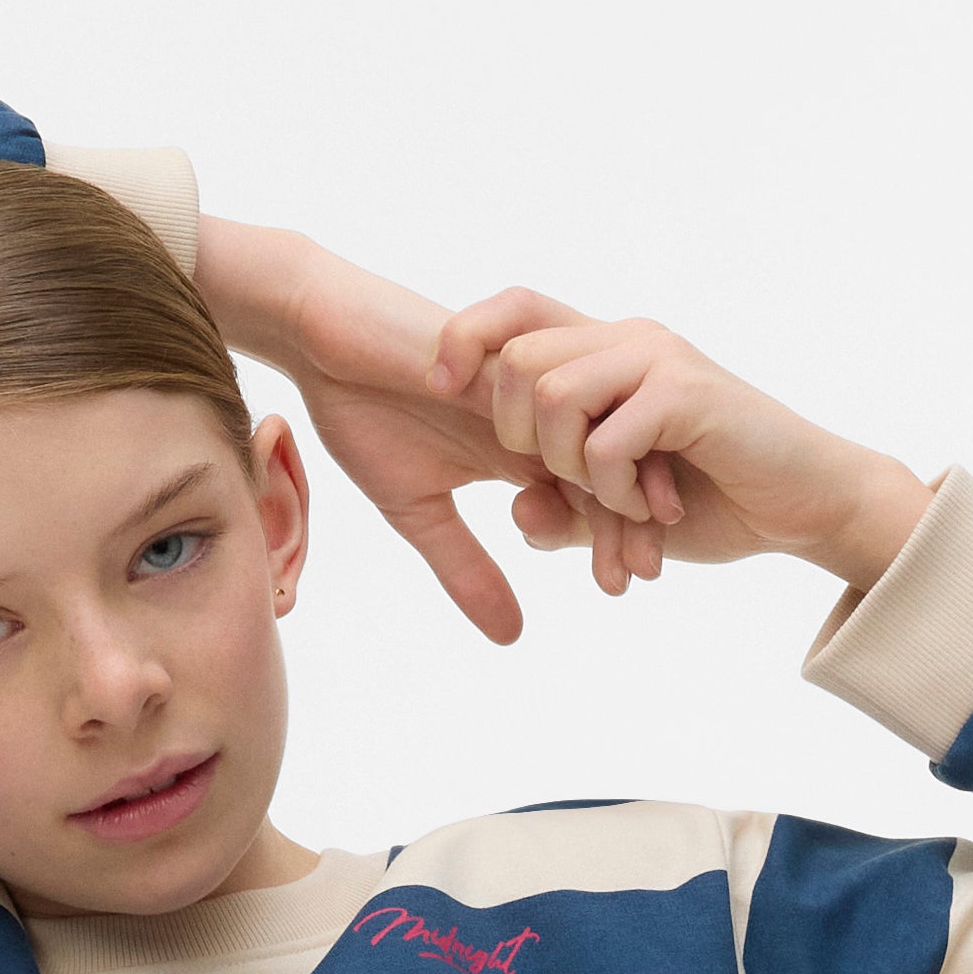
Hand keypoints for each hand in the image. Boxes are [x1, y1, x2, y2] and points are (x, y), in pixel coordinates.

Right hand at [194, 220, 925, 639]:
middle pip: (605, 466)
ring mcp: (526, 381)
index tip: (629, 583)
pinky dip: (578, 442)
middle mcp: (537, 409)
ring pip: (591, 436)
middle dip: (630, 523)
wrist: (324, 334)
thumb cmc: (362, 410)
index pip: (583, 492)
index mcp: (520, 440)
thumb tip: (513, 639)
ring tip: (637, 542)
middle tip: (649, 574)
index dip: (609, 535)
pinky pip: (556, 401)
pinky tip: (596, 481)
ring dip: (615, 493)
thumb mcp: (417, 511)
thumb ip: (468, 570)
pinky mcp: (506, 357)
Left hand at [428, 292, 931, 601]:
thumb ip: (564, 512)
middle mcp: (627, 340)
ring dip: (571, 470)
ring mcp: (658, 359)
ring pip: (552, 396)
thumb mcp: (617, 516)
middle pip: (516, 361)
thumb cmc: (713, 504)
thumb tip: (518, 515)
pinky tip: (651, 511)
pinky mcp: (686, 392)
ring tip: (617, 503)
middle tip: (572, 486)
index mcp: (603, 353)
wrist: (801, 506)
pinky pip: (606, 440)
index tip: (441, 391)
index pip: (511, 311)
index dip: (463, 340)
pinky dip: (614, 492)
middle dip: (519, 441)